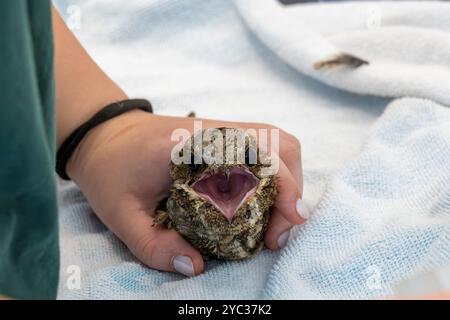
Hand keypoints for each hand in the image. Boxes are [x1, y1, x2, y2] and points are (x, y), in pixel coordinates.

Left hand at [67, 110, 307, 275]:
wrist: (104, 135)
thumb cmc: (111, 170)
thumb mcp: (120, 214)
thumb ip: (152, 245)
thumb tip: (194, 266)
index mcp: (194, 145)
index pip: (257, 155)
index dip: (282, 187)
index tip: (289, 221)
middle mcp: (218, 132)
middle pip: (282, 145)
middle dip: (292, 191)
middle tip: (276, 233)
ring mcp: (225, 132)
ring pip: (280, 145)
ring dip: (288, 183)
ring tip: (274, 221)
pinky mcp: (226, 139)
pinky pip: (266, 151)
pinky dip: (276, 177)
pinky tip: (262, 204)